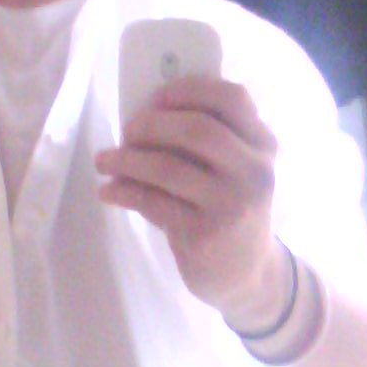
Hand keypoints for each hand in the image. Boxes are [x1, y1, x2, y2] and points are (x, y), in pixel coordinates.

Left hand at [94, 76, 289, 326]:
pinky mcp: (205, 234)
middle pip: (198, 130)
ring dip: (127, 160)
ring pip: (169, 167)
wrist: (248, 275)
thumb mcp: (237, 170)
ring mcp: (231, 204)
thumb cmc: (231, 210)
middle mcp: (253, 171)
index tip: (156, 96)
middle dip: (152, 124)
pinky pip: (154, 203)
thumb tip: (145, 114)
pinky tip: (108, 190)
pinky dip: (125, 192)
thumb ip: (212, 141)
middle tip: (127, 131)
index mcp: (263, 145)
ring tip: (103, 160)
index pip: (234, 99)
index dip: (190, 90)